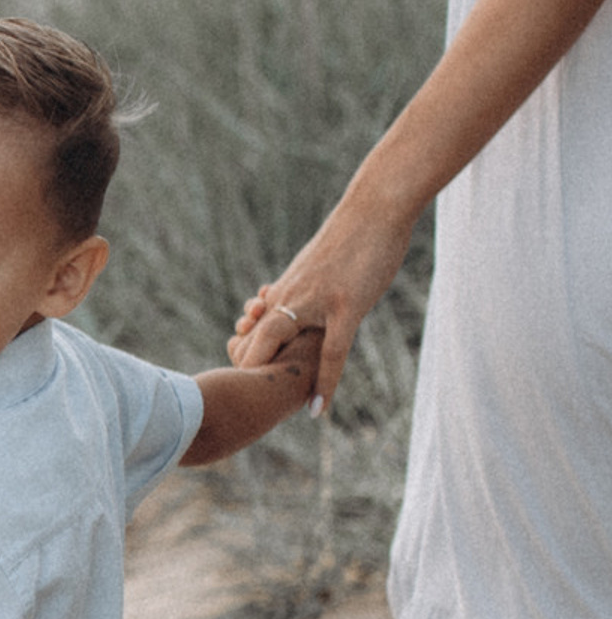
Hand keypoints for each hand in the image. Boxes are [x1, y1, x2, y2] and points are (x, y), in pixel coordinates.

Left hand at [227, 190, 416, 411]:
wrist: (374, 209)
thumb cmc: (348, 238)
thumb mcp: (312, 267)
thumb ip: (295, 290)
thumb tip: (284, 303)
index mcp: (281, 292)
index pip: (248, 333)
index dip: (245, 358)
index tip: (249, 380)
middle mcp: (289, 298)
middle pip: (252, 342)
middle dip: (250, 373)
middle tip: (259, 398)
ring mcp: (316, 303)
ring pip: (279, 342)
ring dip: (275, 376)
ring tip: (277, 406)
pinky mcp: (346, 306)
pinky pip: (332, 352)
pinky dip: (325, 382)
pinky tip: (318, 409)